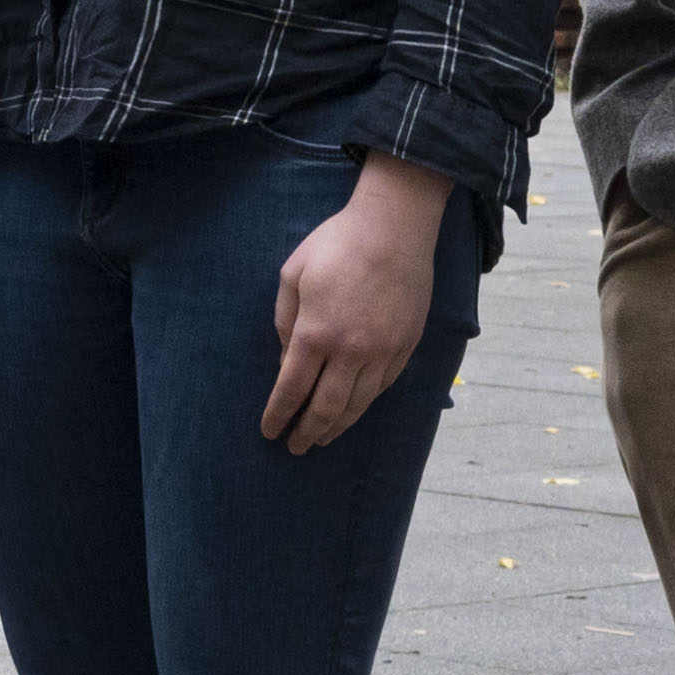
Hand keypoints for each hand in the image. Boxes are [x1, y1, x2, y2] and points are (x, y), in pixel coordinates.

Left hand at [261, 151, 452, 453]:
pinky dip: (362, 405)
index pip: (291, 389)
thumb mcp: (292, 276)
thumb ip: (285, 323)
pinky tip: (351, 410)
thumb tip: (288, 362)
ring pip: (357, 404)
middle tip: (294, 447)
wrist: (395, 227)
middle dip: (306, 432)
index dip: (278, 415)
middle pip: (325, 408)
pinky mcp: (405, 346)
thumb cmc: (336, 244)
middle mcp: (351, 351)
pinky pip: (381, 387)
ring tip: (321, 439)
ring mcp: (382, 352)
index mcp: (316, 334)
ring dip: (335, 427)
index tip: (269, 431)